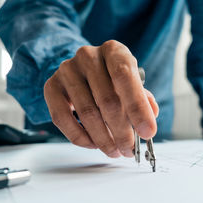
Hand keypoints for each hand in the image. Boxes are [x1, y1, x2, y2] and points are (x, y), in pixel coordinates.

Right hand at [44, 40, 158, 157]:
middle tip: (129, 150)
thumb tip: (150, 118)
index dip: (138, 107)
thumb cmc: (112, 79)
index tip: (147, 132)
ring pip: (87, 113)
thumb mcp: (132, 82)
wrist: (81, 71)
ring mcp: (67, 70)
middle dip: (122, 132)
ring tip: (115, 151)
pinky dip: (81, 137)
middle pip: (107, 100)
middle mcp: (89, 56)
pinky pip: (63, 119)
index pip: (125, 77)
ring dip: (103, 139)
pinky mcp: (51, 86)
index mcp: (114, 51)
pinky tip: (94, 144)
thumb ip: (143, 99)